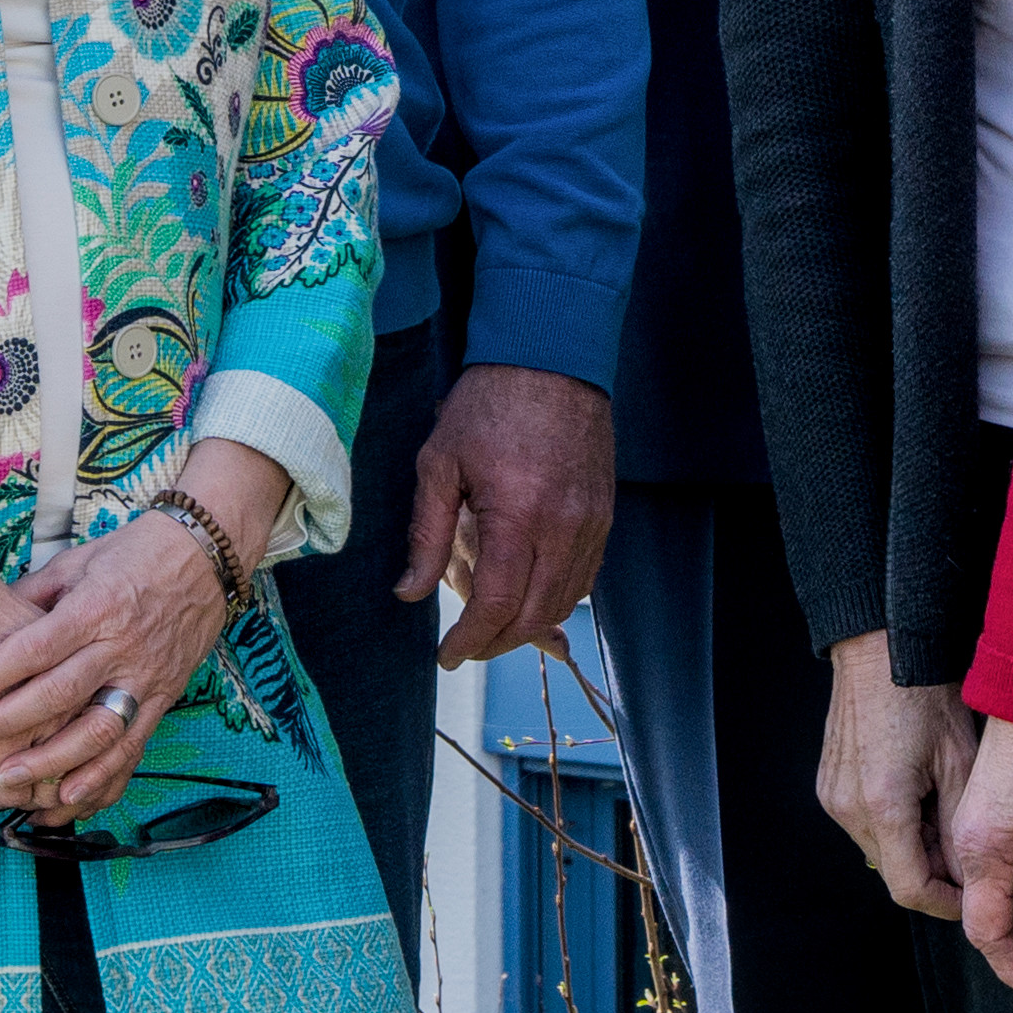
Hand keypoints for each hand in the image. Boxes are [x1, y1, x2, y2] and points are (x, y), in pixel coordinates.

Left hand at [0, 451, 283, 824]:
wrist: (206, 556)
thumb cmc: (136, 554)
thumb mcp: (78, 562)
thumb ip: (34, 596)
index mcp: (96, 608)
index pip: (37, 647)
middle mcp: (121, 648)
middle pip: (61, 694)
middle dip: (10, 719)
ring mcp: (145, 678)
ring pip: (97, 733)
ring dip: (51, 762)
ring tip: (11, 778)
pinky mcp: (163, 700)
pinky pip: (132, 748)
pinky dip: (101, 779)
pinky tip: (67, 798)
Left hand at [395, 365, 616, 666]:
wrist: (552, 357)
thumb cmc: (488, 404)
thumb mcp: (440, 464)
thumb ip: (426, 535)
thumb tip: (409, 593)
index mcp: (517, 516)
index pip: (495, 605)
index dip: (469, 641)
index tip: (446, 656)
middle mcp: (564, 529)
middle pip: (534, 616)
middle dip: (497, 644)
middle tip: (466, 649)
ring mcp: (591, 524)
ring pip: (564, 603)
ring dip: (528, 627)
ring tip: (493, 629)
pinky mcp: (604, 516)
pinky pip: (585, 578)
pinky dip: (556, 599)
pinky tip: (529, 597)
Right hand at [817, 635, 980, 915]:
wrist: (882, 652)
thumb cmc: (924, 696)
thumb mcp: (960, 764)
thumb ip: (960, 830)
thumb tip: (967, 877)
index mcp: (884, 804)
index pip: (910, 888)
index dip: (945, 903)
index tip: (970, 895)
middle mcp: (848, 808)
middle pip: (893, 871)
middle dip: (932, 871)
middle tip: (964, 847)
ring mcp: (833, 798)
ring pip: (879, 850)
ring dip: (912, 847)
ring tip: (940, 809)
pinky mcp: (828, 787)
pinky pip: (864, 825)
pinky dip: (893, 824)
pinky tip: (915, 794)